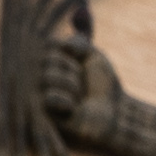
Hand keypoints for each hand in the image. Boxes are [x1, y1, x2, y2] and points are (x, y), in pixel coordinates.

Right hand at [30, 25, 121, 141]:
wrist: (114, 111)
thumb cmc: (102, 85)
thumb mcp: (92, 55)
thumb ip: (78, 41)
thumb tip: (66, 41)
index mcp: (50, 61)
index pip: (49, 43)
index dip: (68, 50)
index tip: (81, 60)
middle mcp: (42, 75)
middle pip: (47, 59)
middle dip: (72, 69)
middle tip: (83, 82)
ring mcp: (41, 94)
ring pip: (48, 77)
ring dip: (72, 85)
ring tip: (80, 97)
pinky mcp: (45, 115)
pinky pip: (49, 97)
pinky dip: (68, 101)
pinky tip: (75, 108)